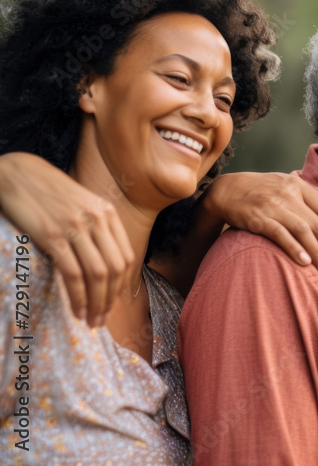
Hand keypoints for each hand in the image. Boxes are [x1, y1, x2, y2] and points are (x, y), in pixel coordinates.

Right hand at [0, 152, 133, 326]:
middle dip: (111, 299)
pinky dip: (78, 296)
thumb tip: (103, 264)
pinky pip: (73, 273)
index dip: (122, 285)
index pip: (126, 257)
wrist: (16, 173)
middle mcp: (97, 219)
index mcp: (107, 213)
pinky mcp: (53, 235)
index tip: (113, 303)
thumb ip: (95, 228)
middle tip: (102, 320)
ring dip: (97, 303)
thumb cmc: (47, 192)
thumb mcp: (81, 205)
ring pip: (98, 275)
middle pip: (116, 269)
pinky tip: (76, 310)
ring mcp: (76, 227)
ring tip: (90, 320)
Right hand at [202, 172, 317, 275]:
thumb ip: (312, 191)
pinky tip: (305, 263)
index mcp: (299, 185)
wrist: (226, 190)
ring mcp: (274, 206)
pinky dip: (295, 249)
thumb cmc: (261, 189)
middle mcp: (289, 194)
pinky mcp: (259, 218)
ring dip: (317, 253)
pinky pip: (281, 235)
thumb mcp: (287, 183)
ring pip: (304, 231)